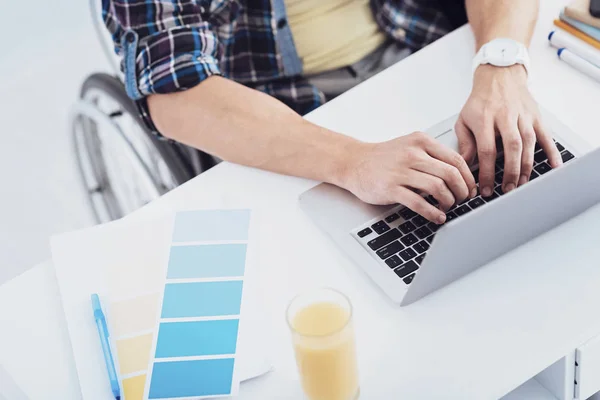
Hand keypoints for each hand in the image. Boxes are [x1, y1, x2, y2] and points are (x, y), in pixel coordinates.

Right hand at [341, 132, 477, 223]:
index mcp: (421, 142)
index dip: (468, 178)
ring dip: (449, 202)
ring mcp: (401, 171)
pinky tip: (437, 216)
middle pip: (450, 174)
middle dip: (462, 192)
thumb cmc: (383, 158)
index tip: (470, 189)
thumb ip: (432, 156)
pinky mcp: (391, 188)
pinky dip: (433, 212)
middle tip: (462, 200)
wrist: (354, 162)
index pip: (456, 160)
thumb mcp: (410, 146)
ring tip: (448, 208)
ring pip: (438, 188)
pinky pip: (419, 203)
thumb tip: (459, 175)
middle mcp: (412, 154)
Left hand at [455, 65, 562, 196]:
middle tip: (507, 189)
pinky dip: (551, 151)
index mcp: (484, 119)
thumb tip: (464, 165)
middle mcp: (505, 116)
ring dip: (526, 166)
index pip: (486, 150)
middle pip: (511, 147)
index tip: (485, 188)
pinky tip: (554, 166)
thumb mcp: (464, 119)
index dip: (487, 172)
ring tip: (521, 184)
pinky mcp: (535, 116)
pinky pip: (546, 135)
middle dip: (510, 171)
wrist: (499, 76)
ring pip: (529, 143)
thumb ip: (465, 143)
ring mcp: (523, 116)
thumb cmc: (480, 101)